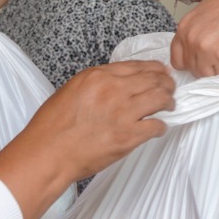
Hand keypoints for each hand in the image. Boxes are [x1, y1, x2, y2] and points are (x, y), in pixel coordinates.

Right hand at [0, 59, 175, 218]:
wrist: (48, 153)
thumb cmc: (53, 126)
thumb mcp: (72, 90)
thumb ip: (96, 83)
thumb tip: (117, 84)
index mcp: (97, 76)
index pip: (136, 66)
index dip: (153, 68)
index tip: (160, 71)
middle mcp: (113, 90)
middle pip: (153, 79)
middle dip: (166, 83)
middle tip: (170, 88)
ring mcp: (122, 112)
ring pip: (160, 98)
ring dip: (168, 101)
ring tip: (169, 105)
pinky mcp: (128, 136)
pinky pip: (156, 126)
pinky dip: (161, 127)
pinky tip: (158, 128)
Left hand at [169, 0, 218, 75]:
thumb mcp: (207, 10)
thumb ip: (197, 30)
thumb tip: (197, 47)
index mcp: (185, 27)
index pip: (177, 59)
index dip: (191, 62)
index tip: (202, 61)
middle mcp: (191, 39)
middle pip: (193, 69)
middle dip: (207, 66)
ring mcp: (206, 50)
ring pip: (207, 75)